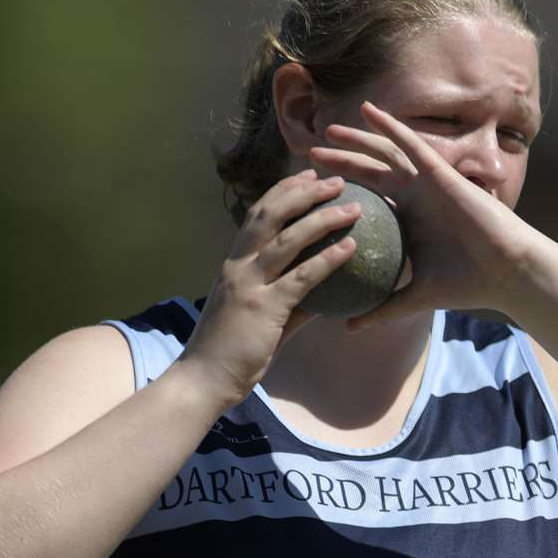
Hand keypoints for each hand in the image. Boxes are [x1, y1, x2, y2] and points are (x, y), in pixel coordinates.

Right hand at [181, 171, 360, 398]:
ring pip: (289, 239)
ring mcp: (250, 285)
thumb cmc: (229, 354)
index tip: (307, 177)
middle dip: (305, 192)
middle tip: (337, 181)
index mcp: (234, 265)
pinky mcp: (264, 308)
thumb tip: (322, 298)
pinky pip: (302, 277)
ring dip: (323, 218)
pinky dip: (328, 259)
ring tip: (353, 207)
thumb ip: (288, 304)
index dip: (283, 192)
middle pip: (271, 214)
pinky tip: (351, 249)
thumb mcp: (258, 320)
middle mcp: (238, 267)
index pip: (257, 215)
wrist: (203, 380)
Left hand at [309, 101, 541, 328]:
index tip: (312, 194)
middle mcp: (415, 198)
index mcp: (408, 221)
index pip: (368, 202)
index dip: (341, 195)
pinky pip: (412, 144)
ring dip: (358, 140)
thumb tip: (349, 329)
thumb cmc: (468, 283)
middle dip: (341, 163)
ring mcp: (428, 183)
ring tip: (328, 131)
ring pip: (386, 153)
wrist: (506, 272)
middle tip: (310, 155)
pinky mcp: (442, 174)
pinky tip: (369, 112)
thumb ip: (382, 308)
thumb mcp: (414, 296)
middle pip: (370, 174)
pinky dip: (391, 127)